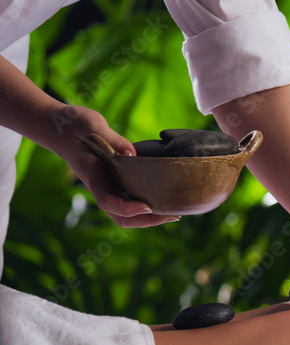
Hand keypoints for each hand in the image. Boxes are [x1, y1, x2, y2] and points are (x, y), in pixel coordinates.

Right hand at [50, 105, 178, 227]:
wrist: (60, 128)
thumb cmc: (73, 125)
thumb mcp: (91, 124)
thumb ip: (112, 138)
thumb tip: (132, 154)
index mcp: (92, 176)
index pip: (107, 201)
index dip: (127, 208)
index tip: (147, 206)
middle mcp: (101, 186)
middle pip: (120, 216)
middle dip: (145, 220)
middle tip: (172, 216)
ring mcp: (108, 187)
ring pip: (126, 214)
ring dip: (149, 218)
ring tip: (174, 214)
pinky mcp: (115, 183)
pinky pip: (130, 201)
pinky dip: (147, 207)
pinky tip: (166, 203)